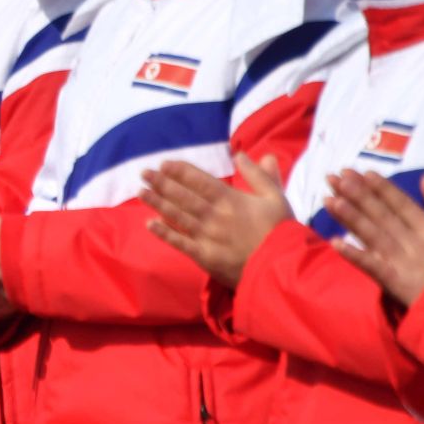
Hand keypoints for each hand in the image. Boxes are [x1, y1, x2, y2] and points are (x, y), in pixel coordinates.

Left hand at [141, 153, 289, 286]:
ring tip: (141, 192)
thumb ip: (259, 175)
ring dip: (158, 203)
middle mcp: (215, 216)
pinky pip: (181, 244)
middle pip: (184, 196)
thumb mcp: (275, 198)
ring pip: (178, 216)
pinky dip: (164, 234)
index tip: (164, 164)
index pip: (200, 181)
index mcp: (231, 200)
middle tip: (144, 173)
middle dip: (162, 183)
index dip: (180, 171)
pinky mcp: (205, 258)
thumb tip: (241, 153)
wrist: (283, 269)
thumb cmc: (281, 233)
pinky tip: (149, 224)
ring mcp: (208, 237)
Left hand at [325, 170, 423, 306]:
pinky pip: (371, 266)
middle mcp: (414, 241)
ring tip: (329, 200)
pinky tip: (335, 243)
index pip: (401, 203)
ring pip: (372, 234)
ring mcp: (402, 261)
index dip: (381, 188)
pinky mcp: (395, 282)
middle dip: (357, 194)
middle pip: (380, 214)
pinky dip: (354, 255)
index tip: (362, 173)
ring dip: (350, 217)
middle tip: (335, 177)